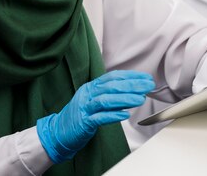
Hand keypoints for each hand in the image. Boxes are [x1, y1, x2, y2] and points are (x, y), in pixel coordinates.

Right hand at [36, 70, 154, 162]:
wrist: (59, 131)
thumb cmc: (80, 116)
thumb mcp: (94, 101)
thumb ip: (110, 95)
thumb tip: (133, 91)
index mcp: (91, 87)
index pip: (112, 77)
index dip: (130, 76)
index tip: (145, 77)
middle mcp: (87, 94)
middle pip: (111, 86)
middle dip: (131, 85)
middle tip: (147, 86)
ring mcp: (84, 108)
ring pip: (105, 100)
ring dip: (124, 99)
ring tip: (140, 99)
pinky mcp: (83, 123)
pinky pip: (98, 118)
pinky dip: (112, 115)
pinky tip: (124, 115)